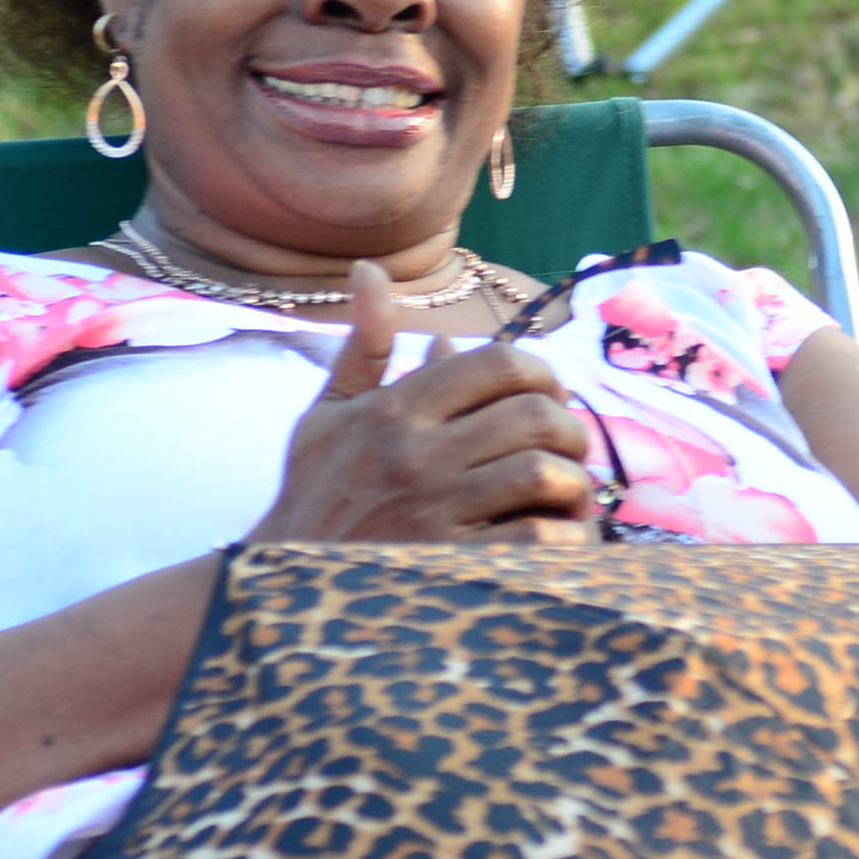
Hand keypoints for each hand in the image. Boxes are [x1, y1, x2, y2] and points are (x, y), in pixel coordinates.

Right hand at [253, 262, 609, 546]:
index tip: (547, 396)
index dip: (542, 373)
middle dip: (570, 429)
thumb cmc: (316, 496)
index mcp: (393, 411)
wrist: (285, 588)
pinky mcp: (450, 567)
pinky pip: (537, 538)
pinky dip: (564, 535)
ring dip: (573, 482)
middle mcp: (414, 455)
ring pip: (542, 473)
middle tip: (570, 448)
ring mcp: (432, 512)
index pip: (497, 363)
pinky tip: (558, 536)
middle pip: (533, 415)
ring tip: (569, 492)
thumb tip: (371, 271)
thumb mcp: (327, 415)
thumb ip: (364, 345)